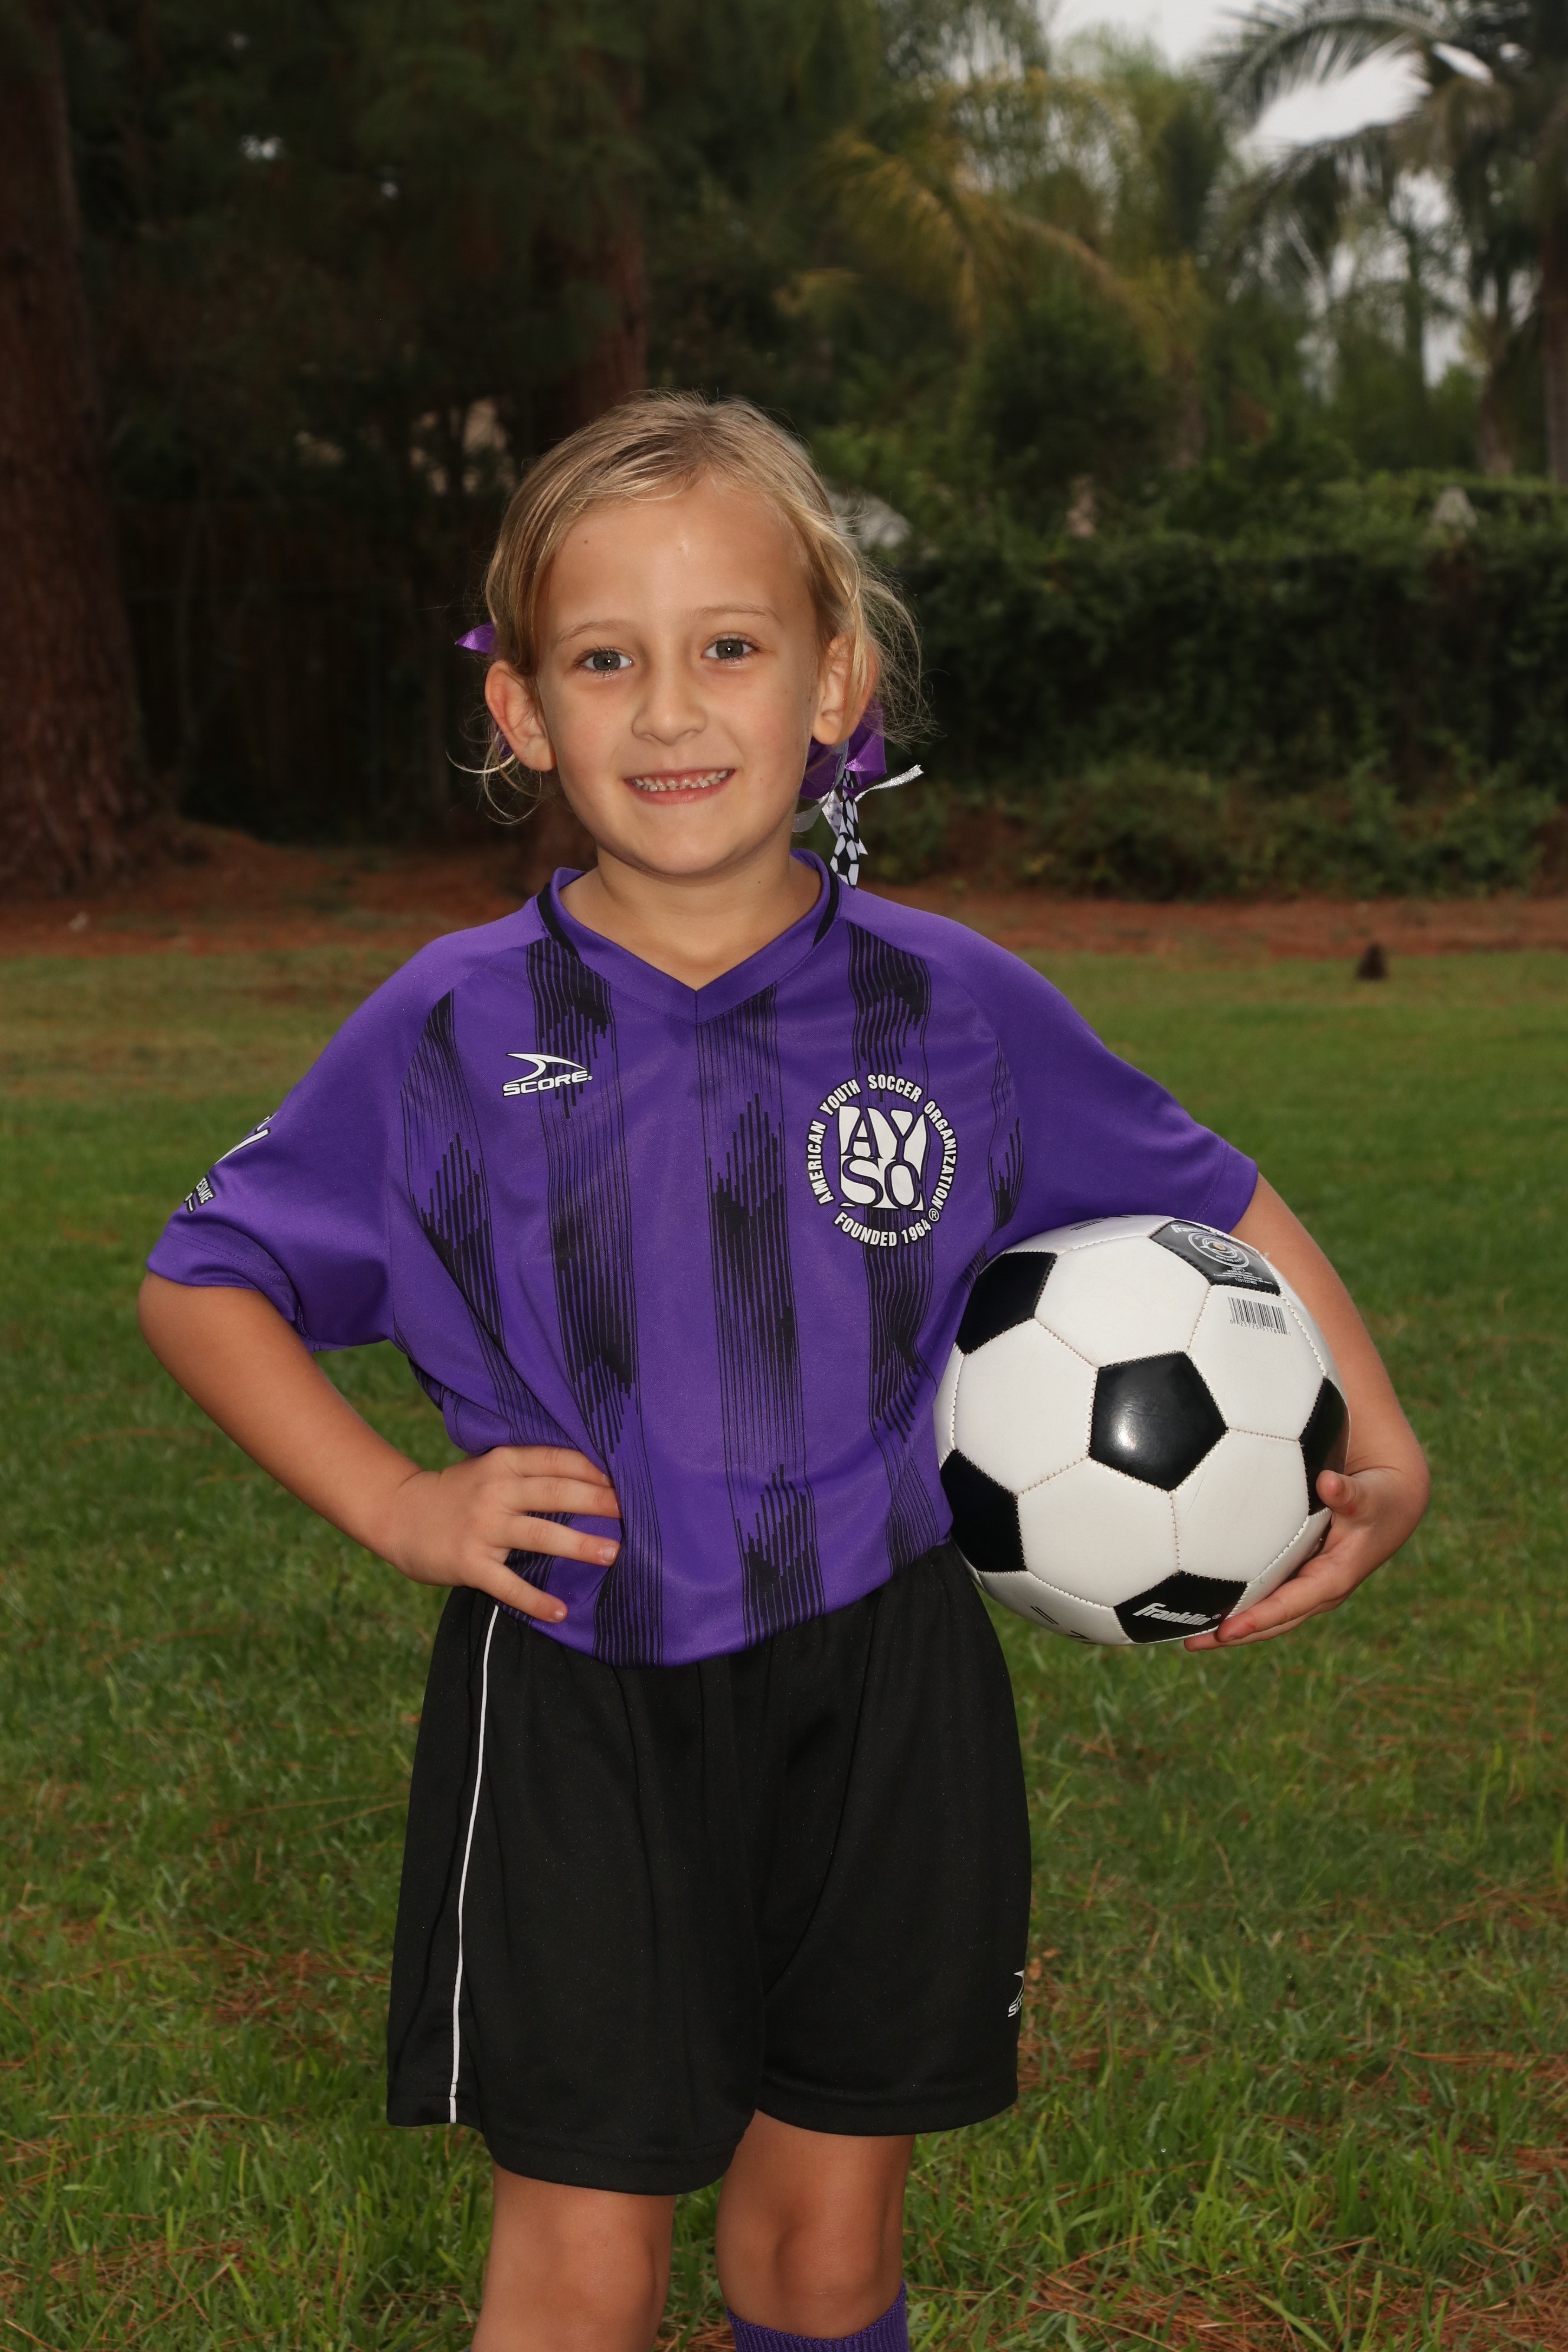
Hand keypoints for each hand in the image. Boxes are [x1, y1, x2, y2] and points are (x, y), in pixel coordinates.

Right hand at [376, 1446, 620, 1625]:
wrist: (399, 1515)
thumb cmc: (457, 1491)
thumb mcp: (489, 1467)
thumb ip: (529, 1469)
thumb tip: (590, 1474)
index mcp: (504, 1462)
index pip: (557, 1461)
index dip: (594, 1470)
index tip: (628, 1480)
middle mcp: (495, 1490)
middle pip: (556, 1493)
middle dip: (598, 1502)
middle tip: (634, 1513)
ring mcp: (482, 1527)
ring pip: (539, 1535)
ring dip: (579, 1546)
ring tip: (613, 1554)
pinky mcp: (469, 1563)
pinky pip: (508, 1584)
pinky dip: (535, 1600)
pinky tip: (560, 1611)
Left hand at [1183, 1458, 1428, 1650]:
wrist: (1390, 1508)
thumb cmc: (1377, 1500)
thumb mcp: (1367, 1497)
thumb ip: (1349, 1493)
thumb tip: (1329, 1482)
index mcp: (1333, 1579)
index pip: (1290, 1605)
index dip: (1259, 1619)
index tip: (1226, 1630)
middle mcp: (1317, 1592)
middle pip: (1271, 1622)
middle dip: (1233, 1635)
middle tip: (1190, 1644)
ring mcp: (1306, 1588)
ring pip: (1265, 1615)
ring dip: (1229, 1628)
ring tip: (1187, 1636)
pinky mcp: (1297, 1579)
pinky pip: (1264, 1599)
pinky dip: (1237, 1607)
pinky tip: (1201, 1604)